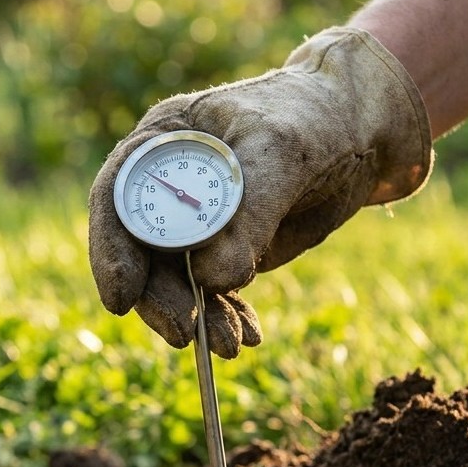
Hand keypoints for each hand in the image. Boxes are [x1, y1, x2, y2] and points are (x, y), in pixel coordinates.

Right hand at [88, 27, 431, 357]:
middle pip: (141, 253)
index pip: (116, 200)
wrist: (357, 133)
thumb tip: (211, 279)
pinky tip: (250, 336)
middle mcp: (165, 187)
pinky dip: (228, 318)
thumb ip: (247, 212)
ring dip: (197, 319)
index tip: (121, 297)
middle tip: (185, 335)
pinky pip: (213, 295)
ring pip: (175, 282)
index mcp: (159, 144)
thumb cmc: (313, 120)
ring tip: (231, 346)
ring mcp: (192, 225)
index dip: (110, 250)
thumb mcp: (283, 153)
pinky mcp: (223, 253)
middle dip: (160, 300)